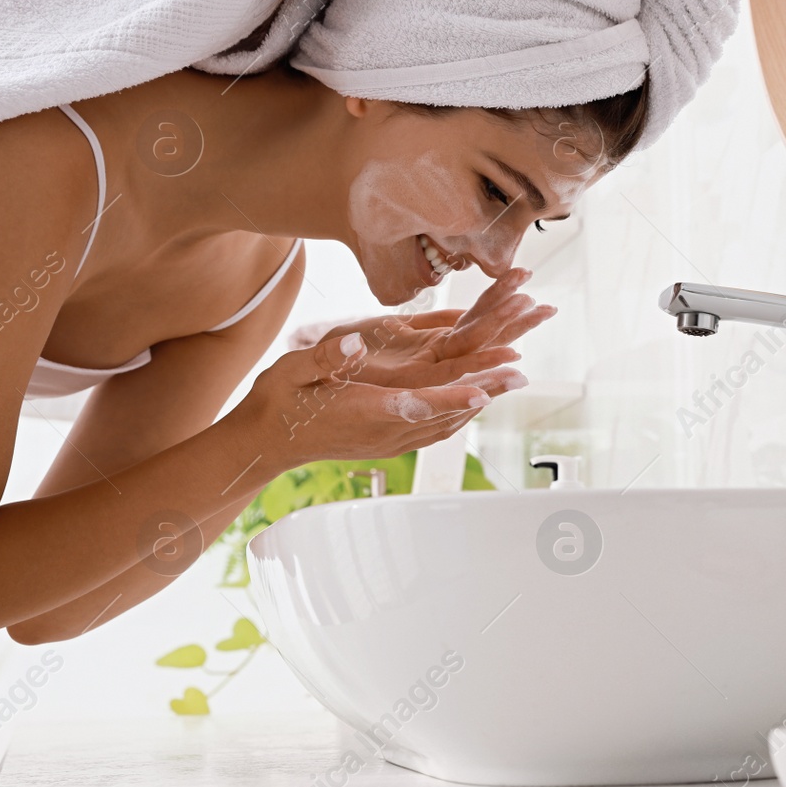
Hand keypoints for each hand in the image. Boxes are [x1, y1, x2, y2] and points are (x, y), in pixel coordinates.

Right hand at [234, 270, 555, 467]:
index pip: (416, 404)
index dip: (452, 398)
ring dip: (479, 402)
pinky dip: (460, 413)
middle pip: (444, 414)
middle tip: (520, 375)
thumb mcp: (292, 371)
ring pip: (445, 424)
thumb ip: (324, 358)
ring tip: (511, 382)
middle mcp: (383, 432)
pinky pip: (433, 430)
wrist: (266, 442)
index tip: (483, 390)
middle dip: (484, 392)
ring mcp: (388, 442)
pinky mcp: (389, 443)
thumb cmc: (279, 401)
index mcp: (363, 412)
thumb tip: (353, 343)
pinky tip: (476, 401)